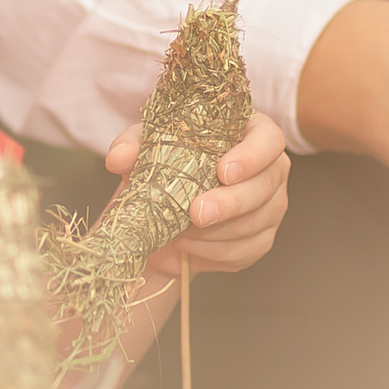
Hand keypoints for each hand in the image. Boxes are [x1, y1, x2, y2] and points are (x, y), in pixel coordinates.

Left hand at [102, 109, 290, 274]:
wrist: (165, 209)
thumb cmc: (166, 164)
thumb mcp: (146, 148)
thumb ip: (133, 146)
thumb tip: (118, 159)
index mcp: (250, 135)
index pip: (269, 139)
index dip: (252, 156)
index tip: (222, 171)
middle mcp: (270, 170)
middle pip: (266, 186)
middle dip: (231, 203)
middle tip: (197, 213)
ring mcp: (271, 207)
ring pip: (256, 223)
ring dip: (216, 233)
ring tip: (178, 232)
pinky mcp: (260, 239)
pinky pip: (244, 251)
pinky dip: (212, 254)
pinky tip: (186, 249)